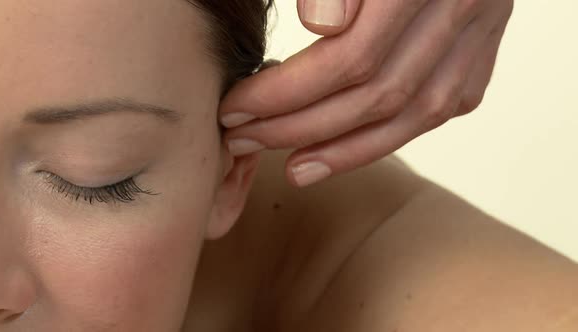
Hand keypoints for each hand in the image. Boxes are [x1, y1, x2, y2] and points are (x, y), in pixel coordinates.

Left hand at [218, 0, 513, 186]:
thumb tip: (322, 25)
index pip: (351, 56)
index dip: (287, 94)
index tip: (236, 109)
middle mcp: (466, 5)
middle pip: (380, 94)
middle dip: (303, 127)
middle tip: (247, 141)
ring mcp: (483, 31)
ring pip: (416, 115)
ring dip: (348, 150)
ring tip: (295, 167)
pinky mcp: (484, 50)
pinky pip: (440, 109)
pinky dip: (390, 135)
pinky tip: (345, 148)